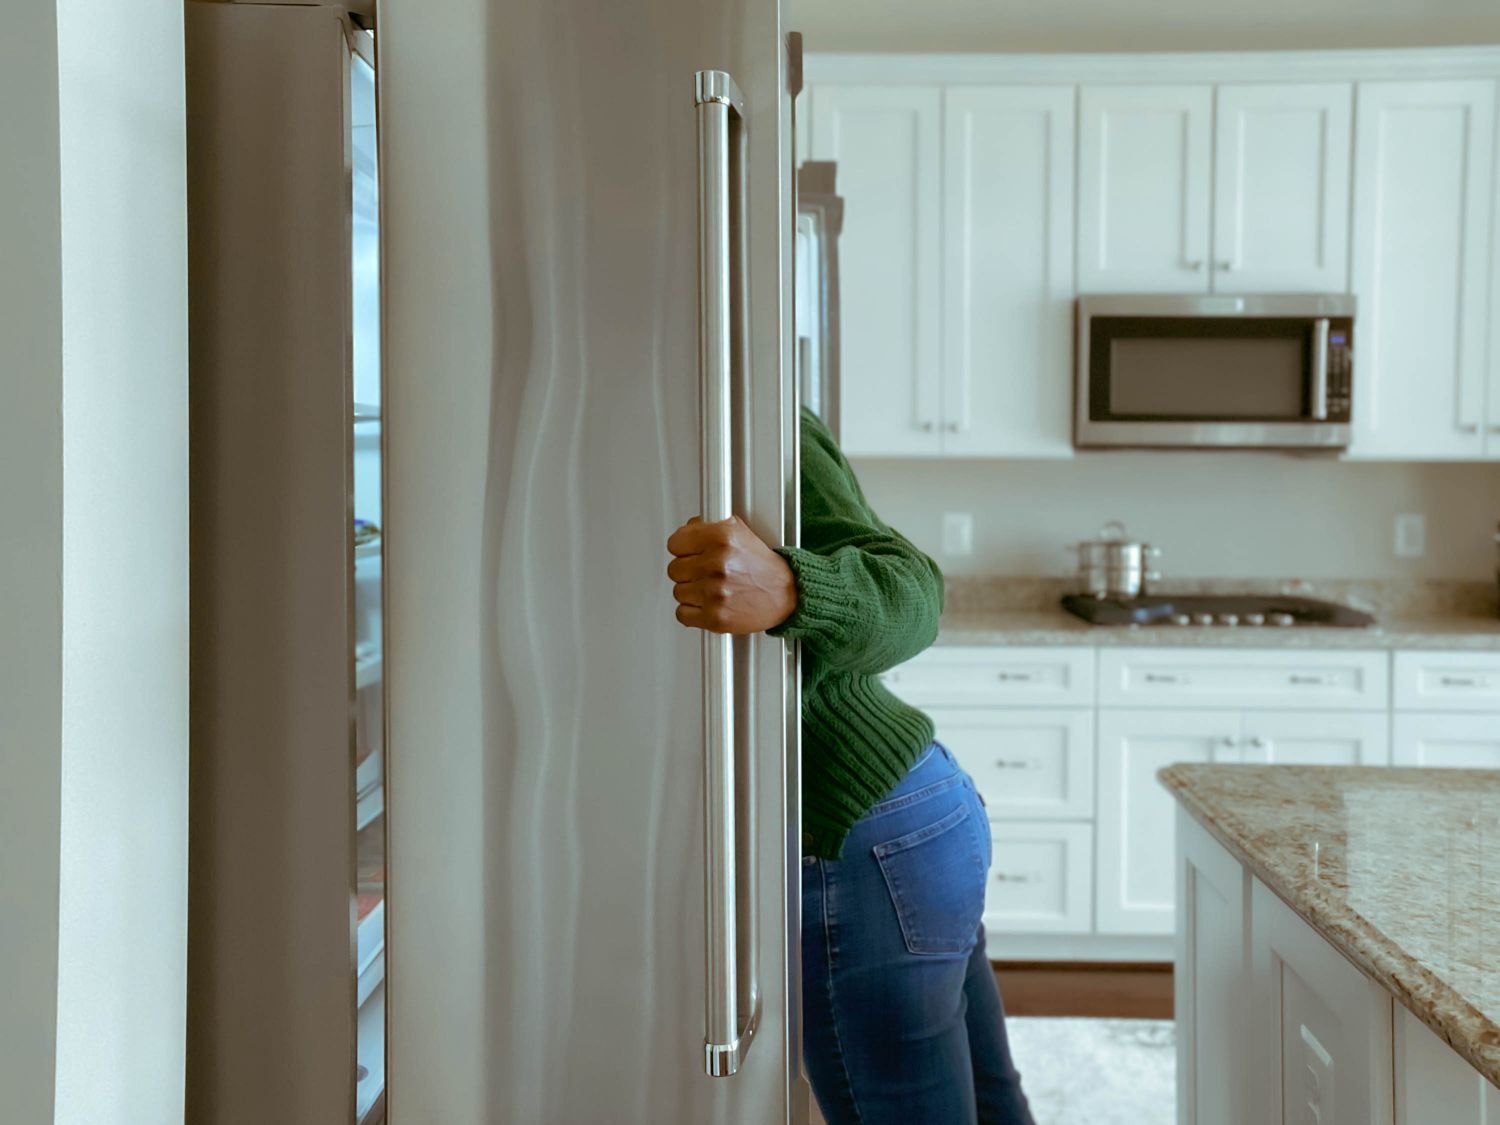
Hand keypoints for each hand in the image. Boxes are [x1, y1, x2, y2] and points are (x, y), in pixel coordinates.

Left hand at [666, 516, 796, 634]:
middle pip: (674, 569)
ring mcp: (715, 592)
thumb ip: (708, 526)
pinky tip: (708, 603)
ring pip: (678, 592)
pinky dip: (692, 611)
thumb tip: (687, 529)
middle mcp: (718, 564)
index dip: (683, 548)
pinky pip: (682, 614)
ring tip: (712, 588)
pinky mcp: (715, 617)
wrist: (786, 593)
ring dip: (692, 592)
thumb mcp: (738, 532)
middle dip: (688, 571)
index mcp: (721, 538)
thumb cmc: (762, 566)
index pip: (675, 543)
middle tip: (706, 572)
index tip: (690, 553)